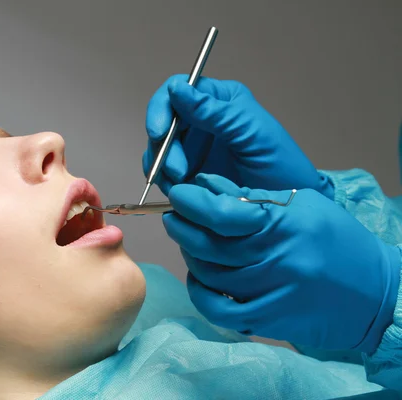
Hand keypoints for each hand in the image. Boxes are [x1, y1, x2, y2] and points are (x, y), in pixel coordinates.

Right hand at [143, 75, 333, 197]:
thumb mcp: (251, 133)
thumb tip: (175, 88)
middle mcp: (202, 120)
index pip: (177, 90)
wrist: (288, 207)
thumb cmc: (280, 165)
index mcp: (220, 101)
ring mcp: (194, 148)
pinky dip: (165, 182)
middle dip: (164, 148)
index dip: (161, 109)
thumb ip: (213, 112)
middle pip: (163, 123)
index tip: (158, 134)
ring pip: (159, 149)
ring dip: (162, 167)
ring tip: (182, 186)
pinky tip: (180, 193)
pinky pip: (164, 173)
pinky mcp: (189, 173)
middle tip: (179, 173)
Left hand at [163, 173, 400, 352]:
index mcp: (285, 224)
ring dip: (190, 255)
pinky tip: (198, 278)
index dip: (192, 202)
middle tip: (175, 216)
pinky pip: (217, 310)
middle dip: (182, 226)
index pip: (223, 212)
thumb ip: (252, 197)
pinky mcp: (269, 319)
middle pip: (209, 245)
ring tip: (190, 242)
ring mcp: (270, 292)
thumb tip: (206, 184)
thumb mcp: (302, 206)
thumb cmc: (338, 241)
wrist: (376, 294)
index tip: (179, 194)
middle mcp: (276, 259)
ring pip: (209, 275)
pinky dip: (199, 293)